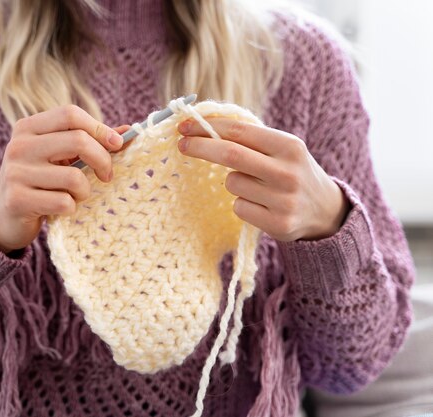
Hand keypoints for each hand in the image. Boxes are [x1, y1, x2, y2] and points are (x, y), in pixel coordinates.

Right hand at [0, 104, 128, 252]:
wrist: (3, 217)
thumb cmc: (40, 182)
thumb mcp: (59, 157)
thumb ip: (89, 142)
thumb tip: (128, 130)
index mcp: (28, 127)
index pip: (70, 114)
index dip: (99, 128)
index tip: (117, 144)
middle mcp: (18, 146)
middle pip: (77, 140)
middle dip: (102, 159)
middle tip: (107, 175)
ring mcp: (16, 173)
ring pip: (74, 177)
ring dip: (85, 190)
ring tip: (77, 195)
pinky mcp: (17, 200)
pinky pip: (63, 202)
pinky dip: (71, 208)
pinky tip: (61, 209)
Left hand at [177, 117, 349, 241]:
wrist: (325, 210)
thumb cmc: (290, 171)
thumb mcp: (280, 149)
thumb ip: (248, 139)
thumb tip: (201, 126)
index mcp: (289, 145)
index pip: (239, 130)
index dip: (208, 127)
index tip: (185, 126)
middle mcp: (288, 172)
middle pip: (230, 154)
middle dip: (200, 147)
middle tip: (182, 144)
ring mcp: (284, 200)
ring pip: (232, 184)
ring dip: (233, 182)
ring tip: (256, 186)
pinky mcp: (278, 224)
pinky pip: (239, 208)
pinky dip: (242, 204)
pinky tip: (262, 205)